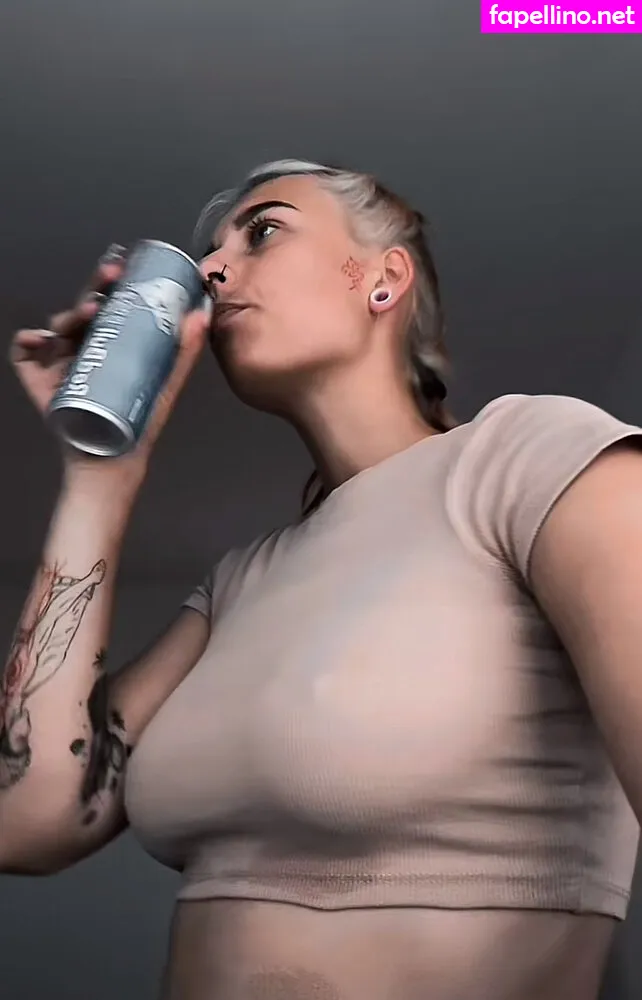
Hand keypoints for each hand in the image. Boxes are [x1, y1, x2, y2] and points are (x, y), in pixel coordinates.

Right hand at [10, 245, 209, 493]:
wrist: (114, 458)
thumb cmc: (138, 422)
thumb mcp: (166, 384)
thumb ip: (184, 352)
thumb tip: (201, 313)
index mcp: (111, 341)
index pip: (110, 304)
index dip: (114, 282)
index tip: (126, 265)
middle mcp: (85, 346)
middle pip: (85, 309)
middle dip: (95, 287)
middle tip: (110, 276)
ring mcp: (61, 361)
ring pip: (59, 326)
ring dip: (71, 314)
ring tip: (88, 313)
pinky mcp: (40, 380)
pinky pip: (25, 354)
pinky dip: (29, 342)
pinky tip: (42, 339)